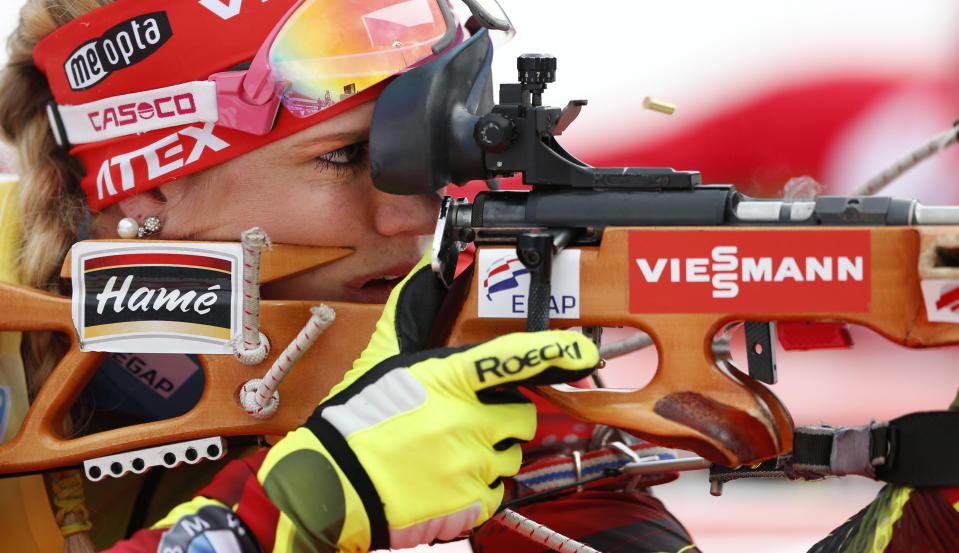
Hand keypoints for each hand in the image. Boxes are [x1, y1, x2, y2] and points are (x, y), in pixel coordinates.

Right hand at [261, 252, 598, 551]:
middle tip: (466, 419)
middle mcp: (466, 421)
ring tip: (449, 451)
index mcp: (448, 379)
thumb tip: (429, 263)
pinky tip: (447, 478)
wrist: (330, 485)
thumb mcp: (381, 356)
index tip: (582, 349)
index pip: (514, 357)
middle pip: (521, 413)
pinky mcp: (470, 504)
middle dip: (503, 415)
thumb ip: (412, 307)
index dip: (556, 350)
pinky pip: (498, 490)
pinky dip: (479, 486)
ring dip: (491, 451)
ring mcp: (471, 465)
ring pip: (512, 453)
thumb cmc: (354, 420)